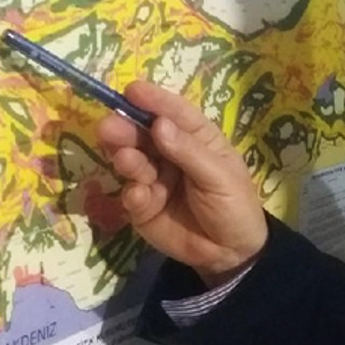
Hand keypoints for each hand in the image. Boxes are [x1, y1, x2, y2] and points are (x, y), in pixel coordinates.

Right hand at [97, 81, 267, 286]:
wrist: (232, 254)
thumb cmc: (234, 204)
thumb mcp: (219, 176)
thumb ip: (188, 152)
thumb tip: (159, 125)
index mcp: (194, 137)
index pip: (173, 112)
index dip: (153, 100)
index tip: (131, 90)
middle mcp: (168, 152)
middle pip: (142, 134)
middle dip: (126, 129)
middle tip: (110, 127)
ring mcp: (153, 178)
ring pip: (132, 161)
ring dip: (126, 158)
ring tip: (127, 161)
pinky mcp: (141, 206)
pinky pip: (131, 195)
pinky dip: (133, 194)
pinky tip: (141, 196)